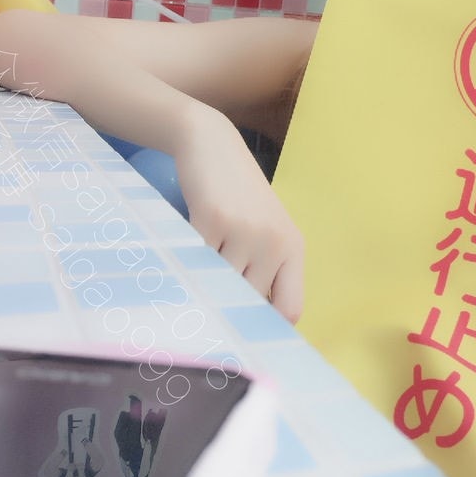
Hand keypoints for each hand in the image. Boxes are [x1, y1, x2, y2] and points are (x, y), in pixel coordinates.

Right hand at [174, 113, 304, 322]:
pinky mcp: (213, 220)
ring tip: (194, 268)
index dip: (266, 327)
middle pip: (249, 303)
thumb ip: (264, 270)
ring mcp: (245, 231)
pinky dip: (186, 263)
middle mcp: (275, 242)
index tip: (245, 331)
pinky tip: (183, 249)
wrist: (212, 144)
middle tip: (208, 300)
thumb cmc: (235, 195)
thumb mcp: (264, 230)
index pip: (290, 309)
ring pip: (220, 285)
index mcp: (293, 247)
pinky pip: (196, 263)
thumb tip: (249, 326)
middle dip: (228, 303)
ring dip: (204, 282)